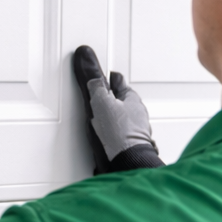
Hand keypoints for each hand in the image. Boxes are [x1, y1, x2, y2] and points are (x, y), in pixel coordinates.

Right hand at [72, 46, 163, 173]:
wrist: (127, 164)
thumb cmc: (120, 134)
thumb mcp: (101, 101)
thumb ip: (93, 81)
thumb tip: (86, 56)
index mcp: (131, 99)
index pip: (118, 81)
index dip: (108, 76)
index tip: (102, 73)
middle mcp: (135, 114)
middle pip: (120, 99)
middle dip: (109, 96)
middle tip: (98, 92)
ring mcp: (131, 131)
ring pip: (119, 117)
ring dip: (110, 116)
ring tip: (98, 115)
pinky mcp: (125, 145)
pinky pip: (116, 134)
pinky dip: (110, 132)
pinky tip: (101, 136)